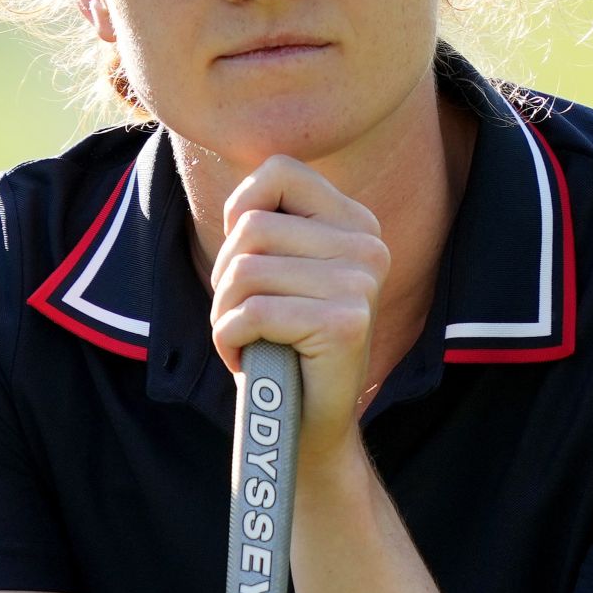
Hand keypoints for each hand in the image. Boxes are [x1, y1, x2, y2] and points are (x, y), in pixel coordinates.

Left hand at [209, 155, 389, 448]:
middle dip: (225, 278)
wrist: (307, 422)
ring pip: (245, 270)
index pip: (279, 170)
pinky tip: (250, 358)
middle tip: (242, 316)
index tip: (244, 255)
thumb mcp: (277, 270)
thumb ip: (267, 225)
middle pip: (251, 228)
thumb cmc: (281, 342)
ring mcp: (361, 283)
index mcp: (355, 223)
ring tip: (247, 337)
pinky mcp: (345, 322)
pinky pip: (252, 313)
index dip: (241, 209)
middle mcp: (367, 246)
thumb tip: (239, 198)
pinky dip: (230, 340)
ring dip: (224, 312)